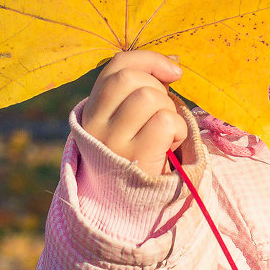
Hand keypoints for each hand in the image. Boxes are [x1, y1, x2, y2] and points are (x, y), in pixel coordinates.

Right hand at [80, 51, 187, 172]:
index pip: (116, 66)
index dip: (149, 60)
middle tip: (163, 113)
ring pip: (150, 97)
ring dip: (169, 111)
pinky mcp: (135, 159)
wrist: (128, 209)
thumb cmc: (136, 155)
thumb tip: (172, 63)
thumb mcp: (127, 122)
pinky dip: (177, 130)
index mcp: (91, 111)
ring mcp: (112, 143)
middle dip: (159, 90)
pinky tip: (171, 145)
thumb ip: (140, 91)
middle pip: (132, 79)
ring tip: (166, 132)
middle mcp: (95, 126)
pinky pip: (165, 121)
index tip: (173, 72)